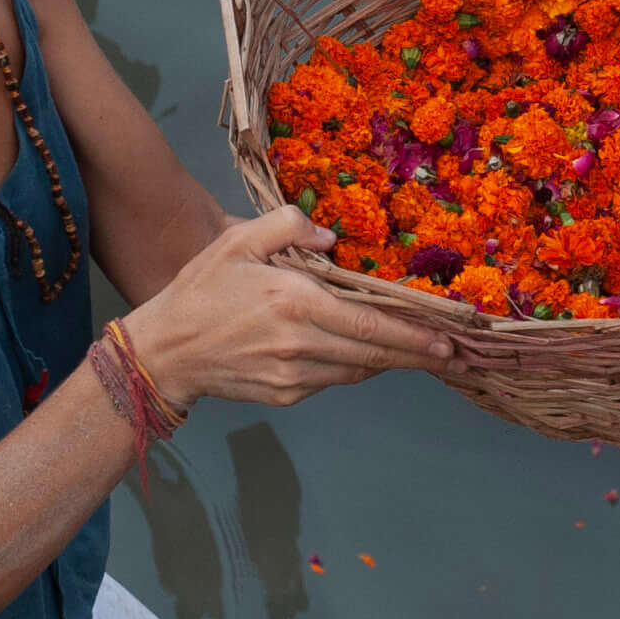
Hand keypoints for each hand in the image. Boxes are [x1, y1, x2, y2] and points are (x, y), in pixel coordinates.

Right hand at [125, 211, 460, 407]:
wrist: (165, 352)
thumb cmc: (201, 291)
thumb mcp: (238, 240)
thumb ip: (288, 225)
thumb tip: (331, 237)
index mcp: (295, 302)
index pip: (370, 324)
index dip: (414, 336)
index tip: (447, 341)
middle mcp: (301, 344)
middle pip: (376, 354)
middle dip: (419, 356)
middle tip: (454, 356)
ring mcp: (294, 375)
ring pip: (358, 370)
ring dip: (388, 361)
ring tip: (418, 353)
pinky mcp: (285, 394)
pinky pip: (332, 379)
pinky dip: (352, 366)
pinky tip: (362, 355)